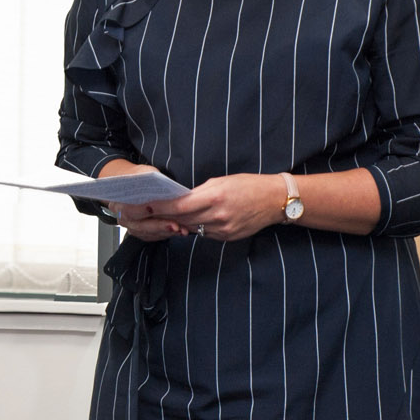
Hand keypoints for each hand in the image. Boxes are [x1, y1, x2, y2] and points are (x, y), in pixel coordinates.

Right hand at [98, 162, 186, 241]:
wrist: (133, 185)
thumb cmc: (138, 177)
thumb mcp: (143, 173)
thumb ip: (150, 179)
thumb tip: (164, 185)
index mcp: (118, 202)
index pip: (129, 209)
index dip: (142, 210)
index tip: (154, 209)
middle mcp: (123, 217)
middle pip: (140, 225)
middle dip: (159, 225)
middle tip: (176, 226)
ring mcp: (131, 227)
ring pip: (149, 233)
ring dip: (167, 232)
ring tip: (183, 229)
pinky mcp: (142, 233)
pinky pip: (154, 236)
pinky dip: (168, 234)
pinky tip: (181, 230)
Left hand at [151, 173, 286, 241]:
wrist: (275, 200)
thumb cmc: (248, 185)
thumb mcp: (221, 181)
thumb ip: (199, 192)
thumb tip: (180, 199)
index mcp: (214, 197)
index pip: (179, 206)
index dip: (159, 207)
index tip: (144, 206)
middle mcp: (218, 216)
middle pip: (182, 219)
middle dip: (164, 216)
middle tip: (147, 212)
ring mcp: (223, 229)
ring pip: (192, 228)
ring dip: (178, 222)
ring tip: (164, 216)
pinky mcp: (227, 237)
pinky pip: (204, 233)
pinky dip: (196, 227)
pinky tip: (189, 221)